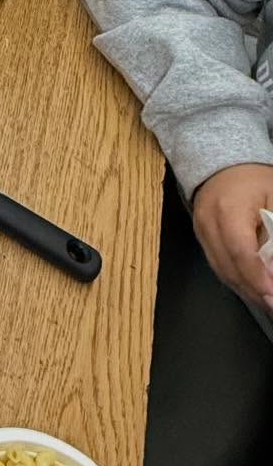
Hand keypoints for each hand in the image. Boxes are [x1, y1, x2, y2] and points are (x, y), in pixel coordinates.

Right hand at [191, 164, 272, 313]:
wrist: (222, 163)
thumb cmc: (254, 179)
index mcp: (228, 208)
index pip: (240, 250)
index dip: (256, 276)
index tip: (271, 294)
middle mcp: (208, 223)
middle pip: (228, 266)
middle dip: (253, 291)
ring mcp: (201, 231)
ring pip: (221, 270)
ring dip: (245, 290)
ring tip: (267, 302)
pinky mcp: (200, 237)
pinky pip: (217, 264)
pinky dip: (236, 280)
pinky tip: (252, 289)